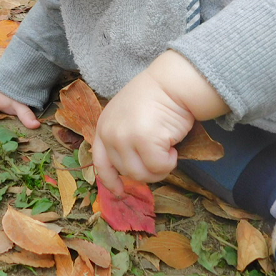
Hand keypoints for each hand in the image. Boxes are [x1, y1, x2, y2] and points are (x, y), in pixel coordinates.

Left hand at [91, 69, 190, 195]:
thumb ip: (123, 139)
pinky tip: (173, 145)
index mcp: (103, 127)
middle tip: (162, 155)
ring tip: (168, 149)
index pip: (101, 163)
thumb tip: (131, 170)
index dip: (110, 181)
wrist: (172, 82)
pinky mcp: (143, 140)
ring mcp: (124, 137)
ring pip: (142, 174)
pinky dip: (170, 161)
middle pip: (127, 172)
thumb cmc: (156, 98)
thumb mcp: (128, 117)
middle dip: (148, 169)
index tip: (120, 192)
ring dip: (160, 167)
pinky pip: (159, 167)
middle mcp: (109, 133)